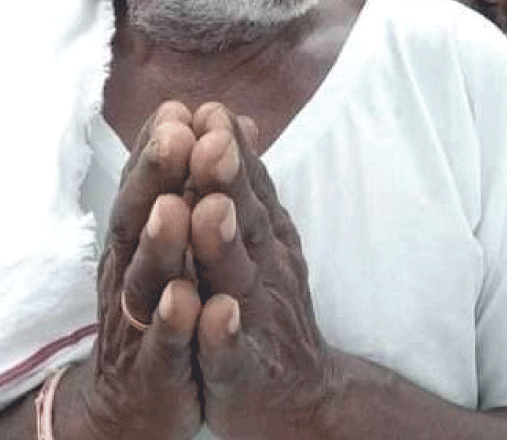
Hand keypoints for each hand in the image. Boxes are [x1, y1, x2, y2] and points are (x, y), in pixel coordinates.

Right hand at [63, 101, 202, 439]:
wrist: (136, 405)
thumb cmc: (159, 311)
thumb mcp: (174, 244)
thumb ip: (190, 183)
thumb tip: (217, 118)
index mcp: (137, 241)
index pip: (144, 187)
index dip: (158, 149)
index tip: (179, 107)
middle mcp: (129, 274)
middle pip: (136, 220)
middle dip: (156, 177)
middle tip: (176, 136)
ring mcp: (139, 323)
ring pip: (145, 280)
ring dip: (161, 243)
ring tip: (178, 207)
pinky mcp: (156, 372)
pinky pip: (164, 348)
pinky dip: (175, 324)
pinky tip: (189, 301)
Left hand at [185, 102, 335, 439]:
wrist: (298, 398)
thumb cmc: (266, 307)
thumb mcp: (259, 238)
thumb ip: (245, 183)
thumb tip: (233, 119)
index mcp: (257, 235)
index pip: (241, 184)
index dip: (224, 148)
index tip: (207, 108)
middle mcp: (261, 268)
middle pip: (241, 218)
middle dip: (224, 178)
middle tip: (209, 139)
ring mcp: (256, 317)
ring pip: (235, 277)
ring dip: (221, 244)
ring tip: (207, 211)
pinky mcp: (244, 369)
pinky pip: (233, 350)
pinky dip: (224, 332)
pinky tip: (218, 315)